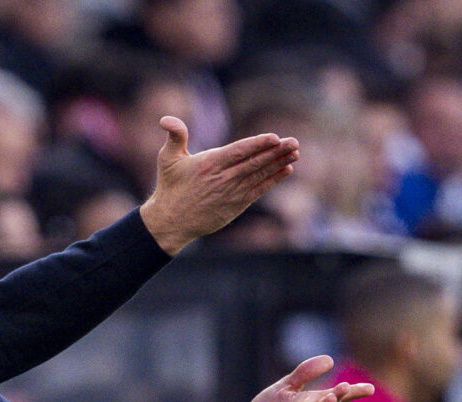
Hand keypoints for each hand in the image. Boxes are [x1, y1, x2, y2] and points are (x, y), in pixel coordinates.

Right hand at [139, 118, 300, 254]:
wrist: (171, 222)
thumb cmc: (170, 187)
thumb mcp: (167, 158)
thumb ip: (175, 136)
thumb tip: (165, 119)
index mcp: (209, 164)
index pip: (238, 152)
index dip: (258, 145)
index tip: (275, 138)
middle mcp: (223, 179)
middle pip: (254, 163)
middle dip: (276, 152)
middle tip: (294, 142)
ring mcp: (231, 193)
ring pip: (259, 175)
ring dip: (279, 164)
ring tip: (296, 152)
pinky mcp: (236, 205)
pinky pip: (258, 190)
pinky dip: (273, 180)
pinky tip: (286, 170)